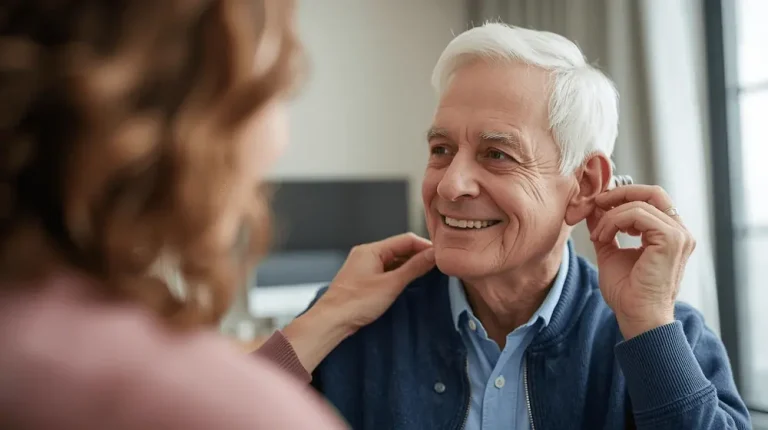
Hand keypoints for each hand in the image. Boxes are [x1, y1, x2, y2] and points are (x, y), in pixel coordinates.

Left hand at [317, 232, 435, 331]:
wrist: (331, 321)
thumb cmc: (356, 303)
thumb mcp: (391, 284)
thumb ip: (414, 268)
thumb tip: (433, 255)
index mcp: (371, 250)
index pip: (405, 239)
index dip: (425, 246)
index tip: (441, 255)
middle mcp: (366, 254)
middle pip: (399, 249)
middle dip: (418, 255)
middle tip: (438, 265)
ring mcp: (364, 267)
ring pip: (393, 260)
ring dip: (409, 266)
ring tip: (428, 274)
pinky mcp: (363, 280)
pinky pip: (386, 271)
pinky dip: (399, 274)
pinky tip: (409, 283)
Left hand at [586, 185, 695, 338]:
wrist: (637, 316)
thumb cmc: (627, 291)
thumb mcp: (610, 252)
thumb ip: (605, 228)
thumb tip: (593, 208)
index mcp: (669, 234)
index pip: (651, 198)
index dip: (624, 195)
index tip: (599, 204)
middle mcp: (679, 232)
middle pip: (652, 192)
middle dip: (620, 193)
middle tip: (597, 203)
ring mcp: (679, 235)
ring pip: (640, 203)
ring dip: (611, 215)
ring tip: (598, 235)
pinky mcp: (671, 240)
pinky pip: (638, 214)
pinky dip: (614, 221)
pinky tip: (603, 237)